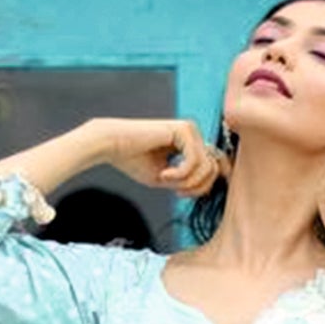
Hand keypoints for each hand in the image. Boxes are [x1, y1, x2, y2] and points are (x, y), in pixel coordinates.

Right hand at [97, 116, 231, 198]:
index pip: (211, 168)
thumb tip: (208, 187)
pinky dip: (181, 174)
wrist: (111, 145)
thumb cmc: (133, 160)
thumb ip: (188, 181)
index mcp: (189, 143)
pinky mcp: (183, 129)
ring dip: (188, 181)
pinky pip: (194, 160)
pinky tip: (164, 175)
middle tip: (176, 192)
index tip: (180, 194)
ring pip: (207, 166)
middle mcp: (192, 133)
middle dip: (196, 186)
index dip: (201, 187)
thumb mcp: (168, 179)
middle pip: (213, 168)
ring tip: (166, 181)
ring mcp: (189, 129)